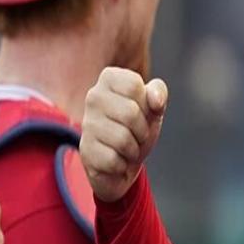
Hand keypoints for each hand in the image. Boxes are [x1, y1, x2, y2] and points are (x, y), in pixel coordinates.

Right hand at [80, 67, 167, 202]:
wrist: (124, 162)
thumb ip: (158, 92)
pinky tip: (117, 159)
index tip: (142, 110)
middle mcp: (93, 96)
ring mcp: (87, 123)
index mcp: (109, 78)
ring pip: (122, 139)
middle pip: (130, 112)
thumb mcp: (154, 105)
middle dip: (143, 129)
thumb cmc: (138, 127)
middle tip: (138, 134)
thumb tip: (156, 100)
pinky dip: (122, 164)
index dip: (146, 103)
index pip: (134, 84)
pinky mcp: (85, 149)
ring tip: (128, 147)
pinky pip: (113, 160)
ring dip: (134, 149)